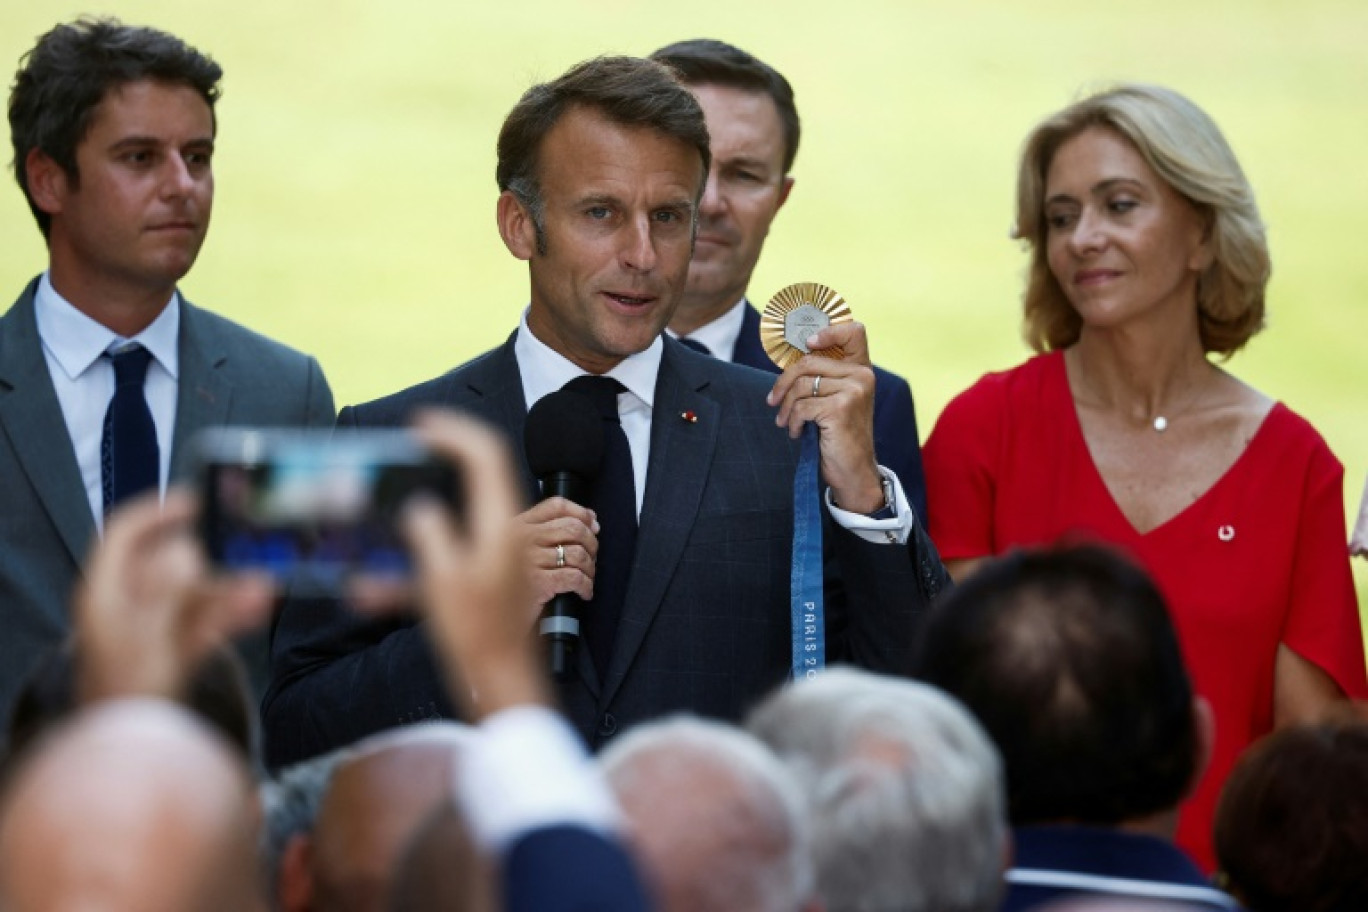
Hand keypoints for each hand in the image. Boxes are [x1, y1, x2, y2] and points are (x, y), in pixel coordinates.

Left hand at [74, 490, 274, 702]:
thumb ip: (172, 592)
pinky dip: (230, 612)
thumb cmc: (129, 695)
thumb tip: (189, 552)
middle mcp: (125, 607)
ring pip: (193, 592)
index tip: (196, 501)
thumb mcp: (149, 637)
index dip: (157, 512)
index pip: (123, 533)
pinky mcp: (173, 652)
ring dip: (229, 585)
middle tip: (244, 542)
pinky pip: (205, 620)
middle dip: (211, 553)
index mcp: (104, 594)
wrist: (135, 751)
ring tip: (264, 580)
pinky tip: (259, 604)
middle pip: (168, 561)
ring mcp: (151, 629)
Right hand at [402, 409, 548, 716]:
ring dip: (460, 473)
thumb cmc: (475, 634)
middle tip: (424, 437)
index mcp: (500, 524)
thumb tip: (420, 506)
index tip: (424, 425)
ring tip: (429, 463)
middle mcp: (509, 529)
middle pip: (490, 467)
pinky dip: (457, 509)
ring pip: (485, 493)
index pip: (486, 455)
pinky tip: (432, 516)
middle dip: (457, 445)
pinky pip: (479, 522)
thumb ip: (430, 532)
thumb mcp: (441, 580)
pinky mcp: (500, 563)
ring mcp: (507, 545)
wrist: (503, 675)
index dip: (456, 432)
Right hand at [515, 496, 598, 615]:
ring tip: (587, 576)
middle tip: (592, 556)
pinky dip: (586, 585)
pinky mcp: (538, 584)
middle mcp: (521, 539)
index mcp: (515, 526)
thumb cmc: (505, 588)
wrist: (489, 622)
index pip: (556, 506)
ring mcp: (529, 560)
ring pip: (577, 553)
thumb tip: (590, 520)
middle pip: (572, 527)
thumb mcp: (513, 551)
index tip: (593, 524)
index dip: (581, 512)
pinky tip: (584, 592)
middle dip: (591, 542)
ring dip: (590, 566)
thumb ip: (543, 531)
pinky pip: (575, 578)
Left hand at [766, 321, 884, 513]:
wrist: (853, 471)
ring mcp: (853, 390)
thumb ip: (824, 378)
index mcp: (862, 369)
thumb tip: (788, 365)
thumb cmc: (840, 436)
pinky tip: (797, 433)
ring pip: (801, 385)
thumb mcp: (836, 400)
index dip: (828, 330)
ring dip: (786, 407)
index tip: (808, 344)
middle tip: (773, 401)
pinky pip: (801, 406)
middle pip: (809, 361)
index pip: (853, 331)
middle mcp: (862, 375)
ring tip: (786, 422)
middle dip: (783, 382)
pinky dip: (794, 422)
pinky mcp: (840, 408)